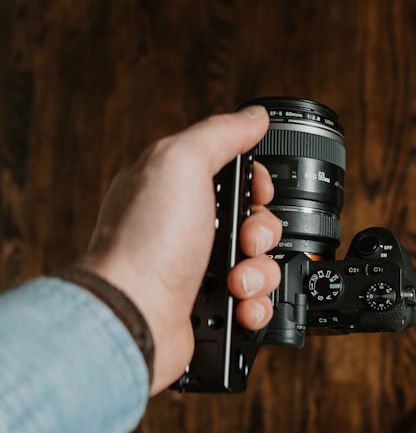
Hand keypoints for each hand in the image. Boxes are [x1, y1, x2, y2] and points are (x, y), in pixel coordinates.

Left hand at [78, 106, 282, 394]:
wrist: (135, 316)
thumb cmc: (145, 243)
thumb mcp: (180, 164)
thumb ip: (220, 134)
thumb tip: (253, 116)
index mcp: (175, 190)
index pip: (234, 176)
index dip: (256, 184)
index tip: (257, 193)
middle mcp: (186, 230)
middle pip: (256, 221)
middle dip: (263, 233)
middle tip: (245, 241)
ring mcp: (198, 271)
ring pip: (261, 264)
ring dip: (261, 274)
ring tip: (236, 282)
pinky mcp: (210, 308)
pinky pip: (255, 302)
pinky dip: (255, 305)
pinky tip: (239, 306)